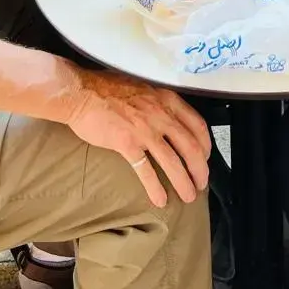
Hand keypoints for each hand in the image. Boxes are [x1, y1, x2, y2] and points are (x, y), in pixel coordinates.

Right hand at [66, 69, 210, 205]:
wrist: (81, 92)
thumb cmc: (108, 89)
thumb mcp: (144, 88)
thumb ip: (159, 103)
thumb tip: (170, 120)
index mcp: (166, 100)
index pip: (197, 125)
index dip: (206, 145)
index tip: (206, 157)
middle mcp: (160, 114)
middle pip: (190, 147)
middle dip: (200, 169)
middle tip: (201, 183)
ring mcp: (144, 130)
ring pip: (173, 161)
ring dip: (183, 182)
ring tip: (188, 196)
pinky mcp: (127, 143)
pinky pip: (146, 170)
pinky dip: (155, 187)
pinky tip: (160, 199)